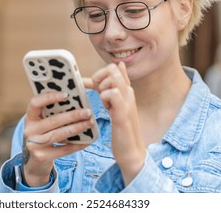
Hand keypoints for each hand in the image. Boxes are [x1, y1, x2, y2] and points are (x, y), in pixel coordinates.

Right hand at [22, 92, 91, 186]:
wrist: (34, 163)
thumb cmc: (42, 137)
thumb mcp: (41, 125)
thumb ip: (51, 114)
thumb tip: (76, 103)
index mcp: (30, 118)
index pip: (35, 103)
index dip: (49, 97)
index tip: (66, 95)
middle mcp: (29, 130)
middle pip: (53, 120)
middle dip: (73, 115)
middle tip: (88, 112)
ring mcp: (34, 145)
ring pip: (59, 134)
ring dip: (77, 128)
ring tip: (89, 123)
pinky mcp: (42, 157)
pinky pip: (63, 149)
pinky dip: (77, 145)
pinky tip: (87, 141)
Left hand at [85, 62, 145, 184]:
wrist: (131, 152)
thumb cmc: (121, 130)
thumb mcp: (113, 106)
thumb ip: (106, 91)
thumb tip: (95, 77)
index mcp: (126, 90)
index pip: (116, 68)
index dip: (100, 73)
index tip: (89, 85)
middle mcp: (128, 92)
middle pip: (113, 68)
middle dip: (99, 77)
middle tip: (97, 95)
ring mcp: (127, 101)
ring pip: (114, 77)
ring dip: (102, 87)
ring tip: (104, 103)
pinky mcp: (123, 113)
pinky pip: (113, 93)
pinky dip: (105, 97)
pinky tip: (107, 109)